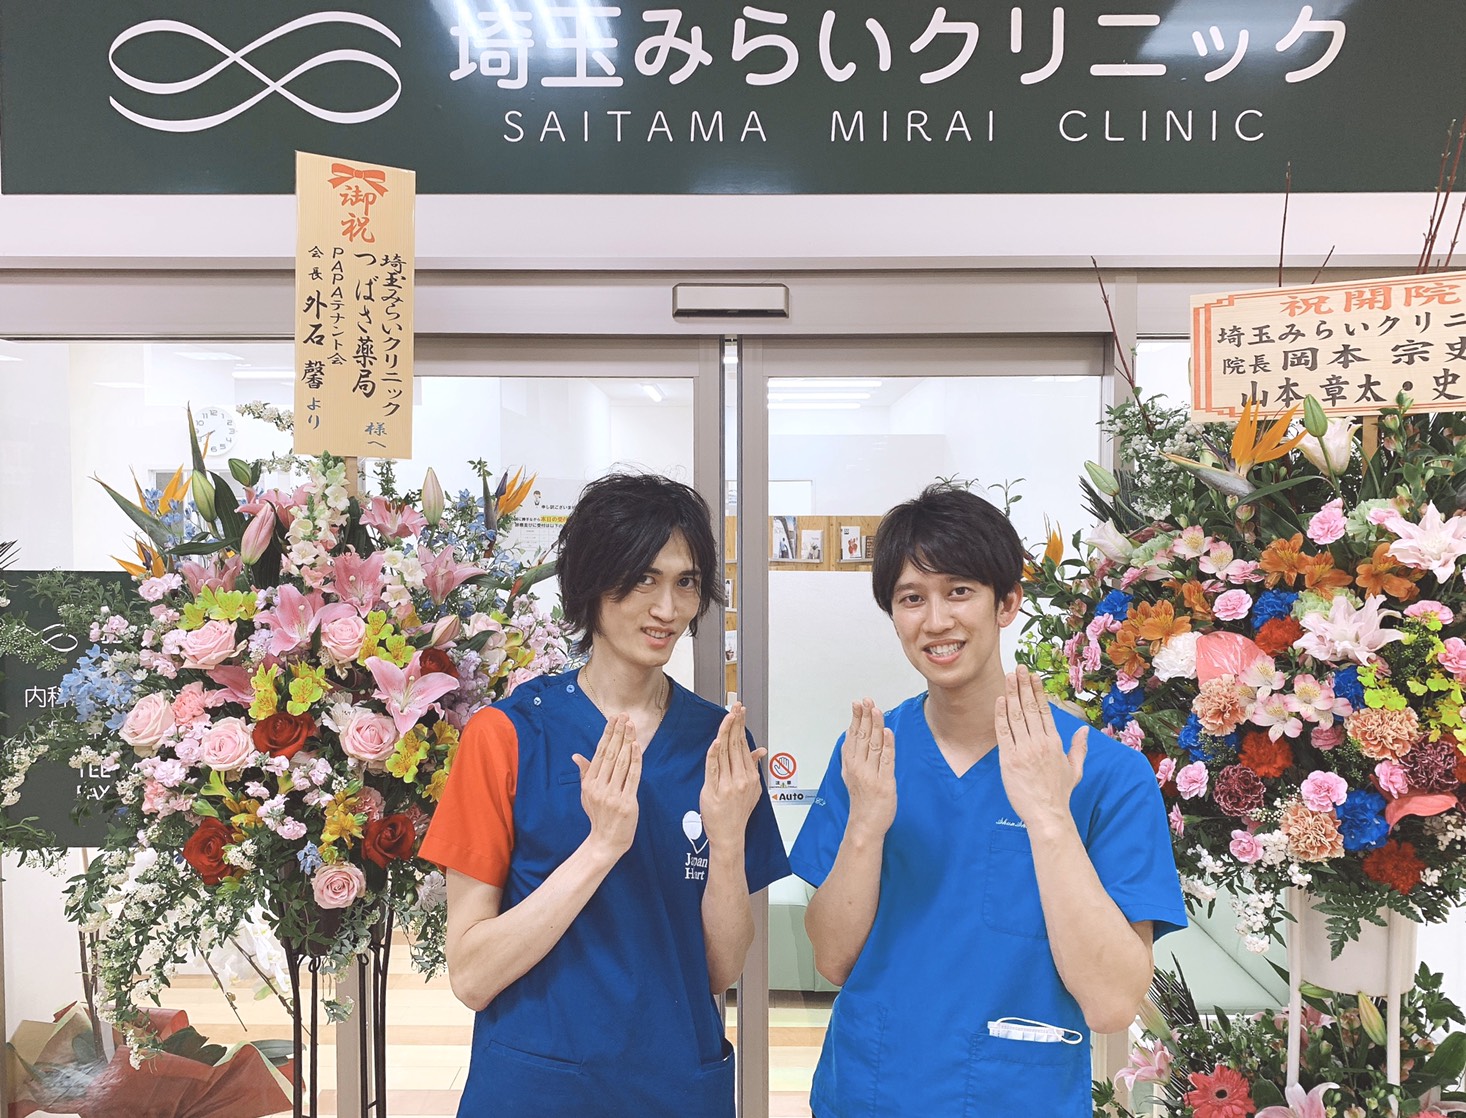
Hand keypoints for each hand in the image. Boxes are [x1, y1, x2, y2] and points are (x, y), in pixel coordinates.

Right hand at [572, 714, 642, 858]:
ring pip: (622, 763)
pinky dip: (635, 761)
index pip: (600, 753)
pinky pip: (632, 777)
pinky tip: (636, 747)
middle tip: (624, 716)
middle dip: (618, 733)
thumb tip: (577, 756)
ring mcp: (613, 795)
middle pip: (611, 755)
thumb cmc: (598, 816)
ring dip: (627, 742)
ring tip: (631, 726)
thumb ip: (585, 774)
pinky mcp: (627, 802)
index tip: (613, 719)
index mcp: (590, 783)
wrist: (605, 841)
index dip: (607, 735)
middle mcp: (600, 787)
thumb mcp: (586, 795)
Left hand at [699, 702, 767, 851]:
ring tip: (728, 716)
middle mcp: (741, 779)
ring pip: (726, 752)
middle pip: (736, 745)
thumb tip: (760, 750)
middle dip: (736, 723)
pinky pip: (714, 768)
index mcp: (750, 777)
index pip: (744, 746)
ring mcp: (728, 784)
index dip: (741, 727)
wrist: (729, 836)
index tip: (740, 712)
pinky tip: (717, 741)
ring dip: (726, 731)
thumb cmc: (737, 814)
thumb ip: (753, 767)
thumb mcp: (752, 790)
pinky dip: (715, 753)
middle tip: (736, 707)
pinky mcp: (714, 790)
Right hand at [841, 699, 895, 839]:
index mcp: (850, 764)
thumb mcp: (851, 775)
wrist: (865, 824)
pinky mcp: (884, 783)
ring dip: (875, 726)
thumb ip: (853, 755)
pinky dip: (887, 745)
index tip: (858, 704)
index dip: (856, 718)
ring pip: (873, 745)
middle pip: (862, 737)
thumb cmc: (861, 800)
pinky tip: (887, 733)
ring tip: (876, 710)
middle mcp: (858, 767)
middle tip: (867, 701)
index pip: (852, 736)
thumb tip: (855, 735)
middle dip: (865, 716)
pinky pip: (886, 760)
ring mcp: (871, 775)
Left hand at [994, 666, 1086, 831]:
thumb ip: (1079, 749)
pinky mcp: (1009, 759)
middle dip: (1024, 686)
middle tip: (1020, 668)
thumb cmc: (1059, 794)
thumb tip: (1084, 731)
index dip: (1038, 692)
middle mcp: (1040, 743)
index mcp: (1055, 743)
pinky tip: (1000, 701)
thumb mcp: (1075, 770)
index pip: (1045, 711)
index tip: (1033, 677)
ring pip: (1017, 716)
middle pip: (1031, 708)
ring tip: (1009, 677)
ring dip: (1012, 694)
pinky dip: (1001, 715)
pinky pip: (1004, 733)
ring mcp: (1024, 750)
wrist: (1047, 814)